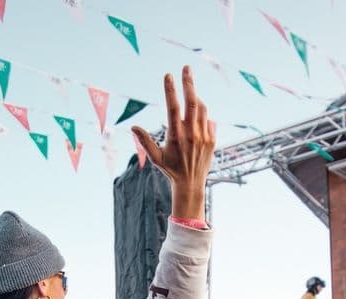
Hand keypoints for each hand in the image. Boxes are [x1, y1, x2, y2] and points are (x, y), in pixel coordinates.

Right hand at [132, 66, 215, 220]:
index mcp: (176, 137)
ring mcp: (204, 137)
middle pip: (192, 103)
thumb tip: (133, 127)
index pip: (173, 108)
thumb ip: (145, 141)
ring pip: (202, 109)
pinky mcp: (212, 140)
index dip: (171, 91)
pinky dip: (203, 114)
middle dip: (189, 83)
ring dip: (196, 97)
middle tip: (186, 68)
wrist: (191, 184)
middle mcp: (191, 135)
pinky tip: (197, 116)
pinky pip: (209, 120)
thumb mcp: (155, 157)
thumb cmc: (171, 169)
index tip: (168, 75)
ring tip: (190, 91)